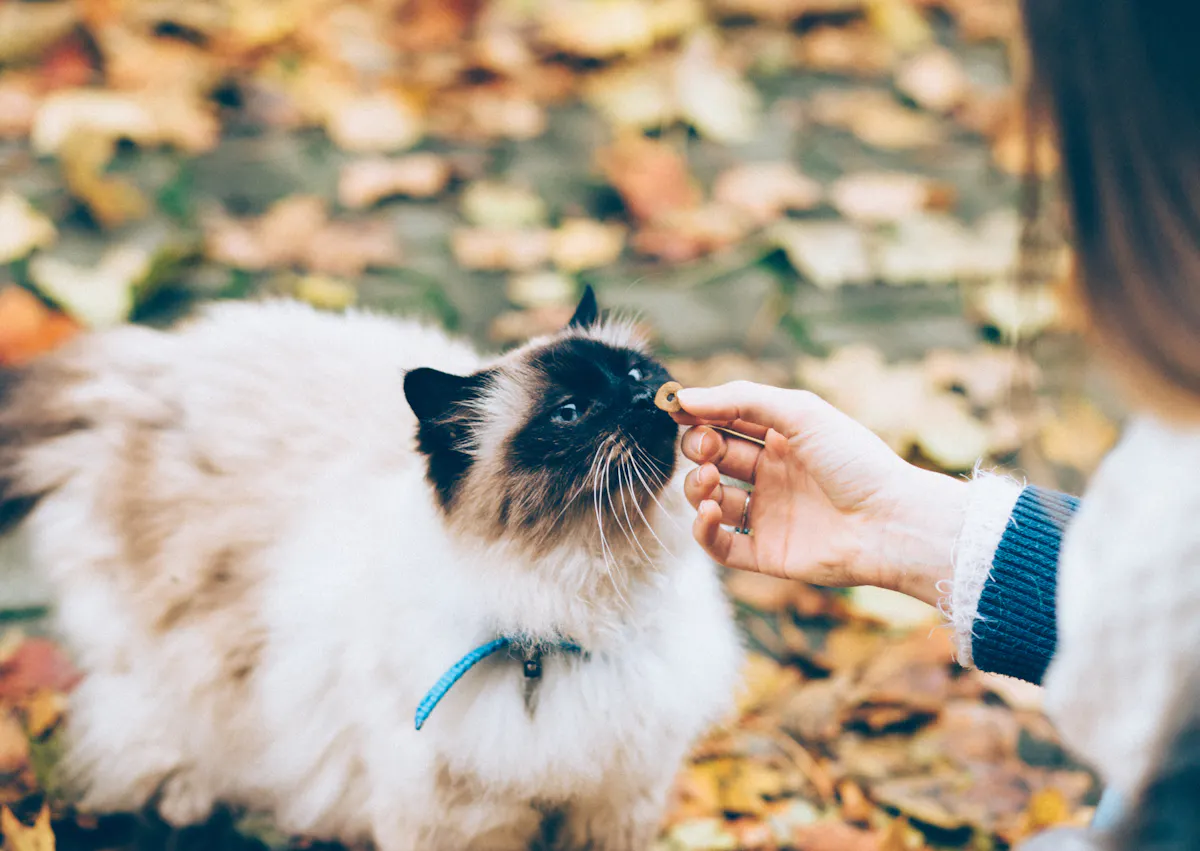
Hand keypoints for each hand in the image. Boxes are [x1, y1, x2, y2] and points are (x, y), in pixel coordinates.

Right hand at [673, 381, 966, 605]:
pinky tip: (711, 512)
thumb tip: (685, 398)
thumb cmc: (855, 461)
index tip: (678, 411)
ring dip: (697, 487)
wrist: (890, 521)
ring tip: (712, 482)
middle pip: (713, 458)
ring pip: (710, 500)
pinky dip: (703, 529)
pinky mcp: (765, 553)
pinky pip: (719, 544)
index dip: (700, 416)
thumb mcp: (800, 412)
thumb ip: (741, 399)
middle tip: (708, 449)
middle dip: (698, 449)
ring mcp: (768, 514)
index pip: (726, 422)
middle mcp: (772, 476)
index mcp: (783, 439)